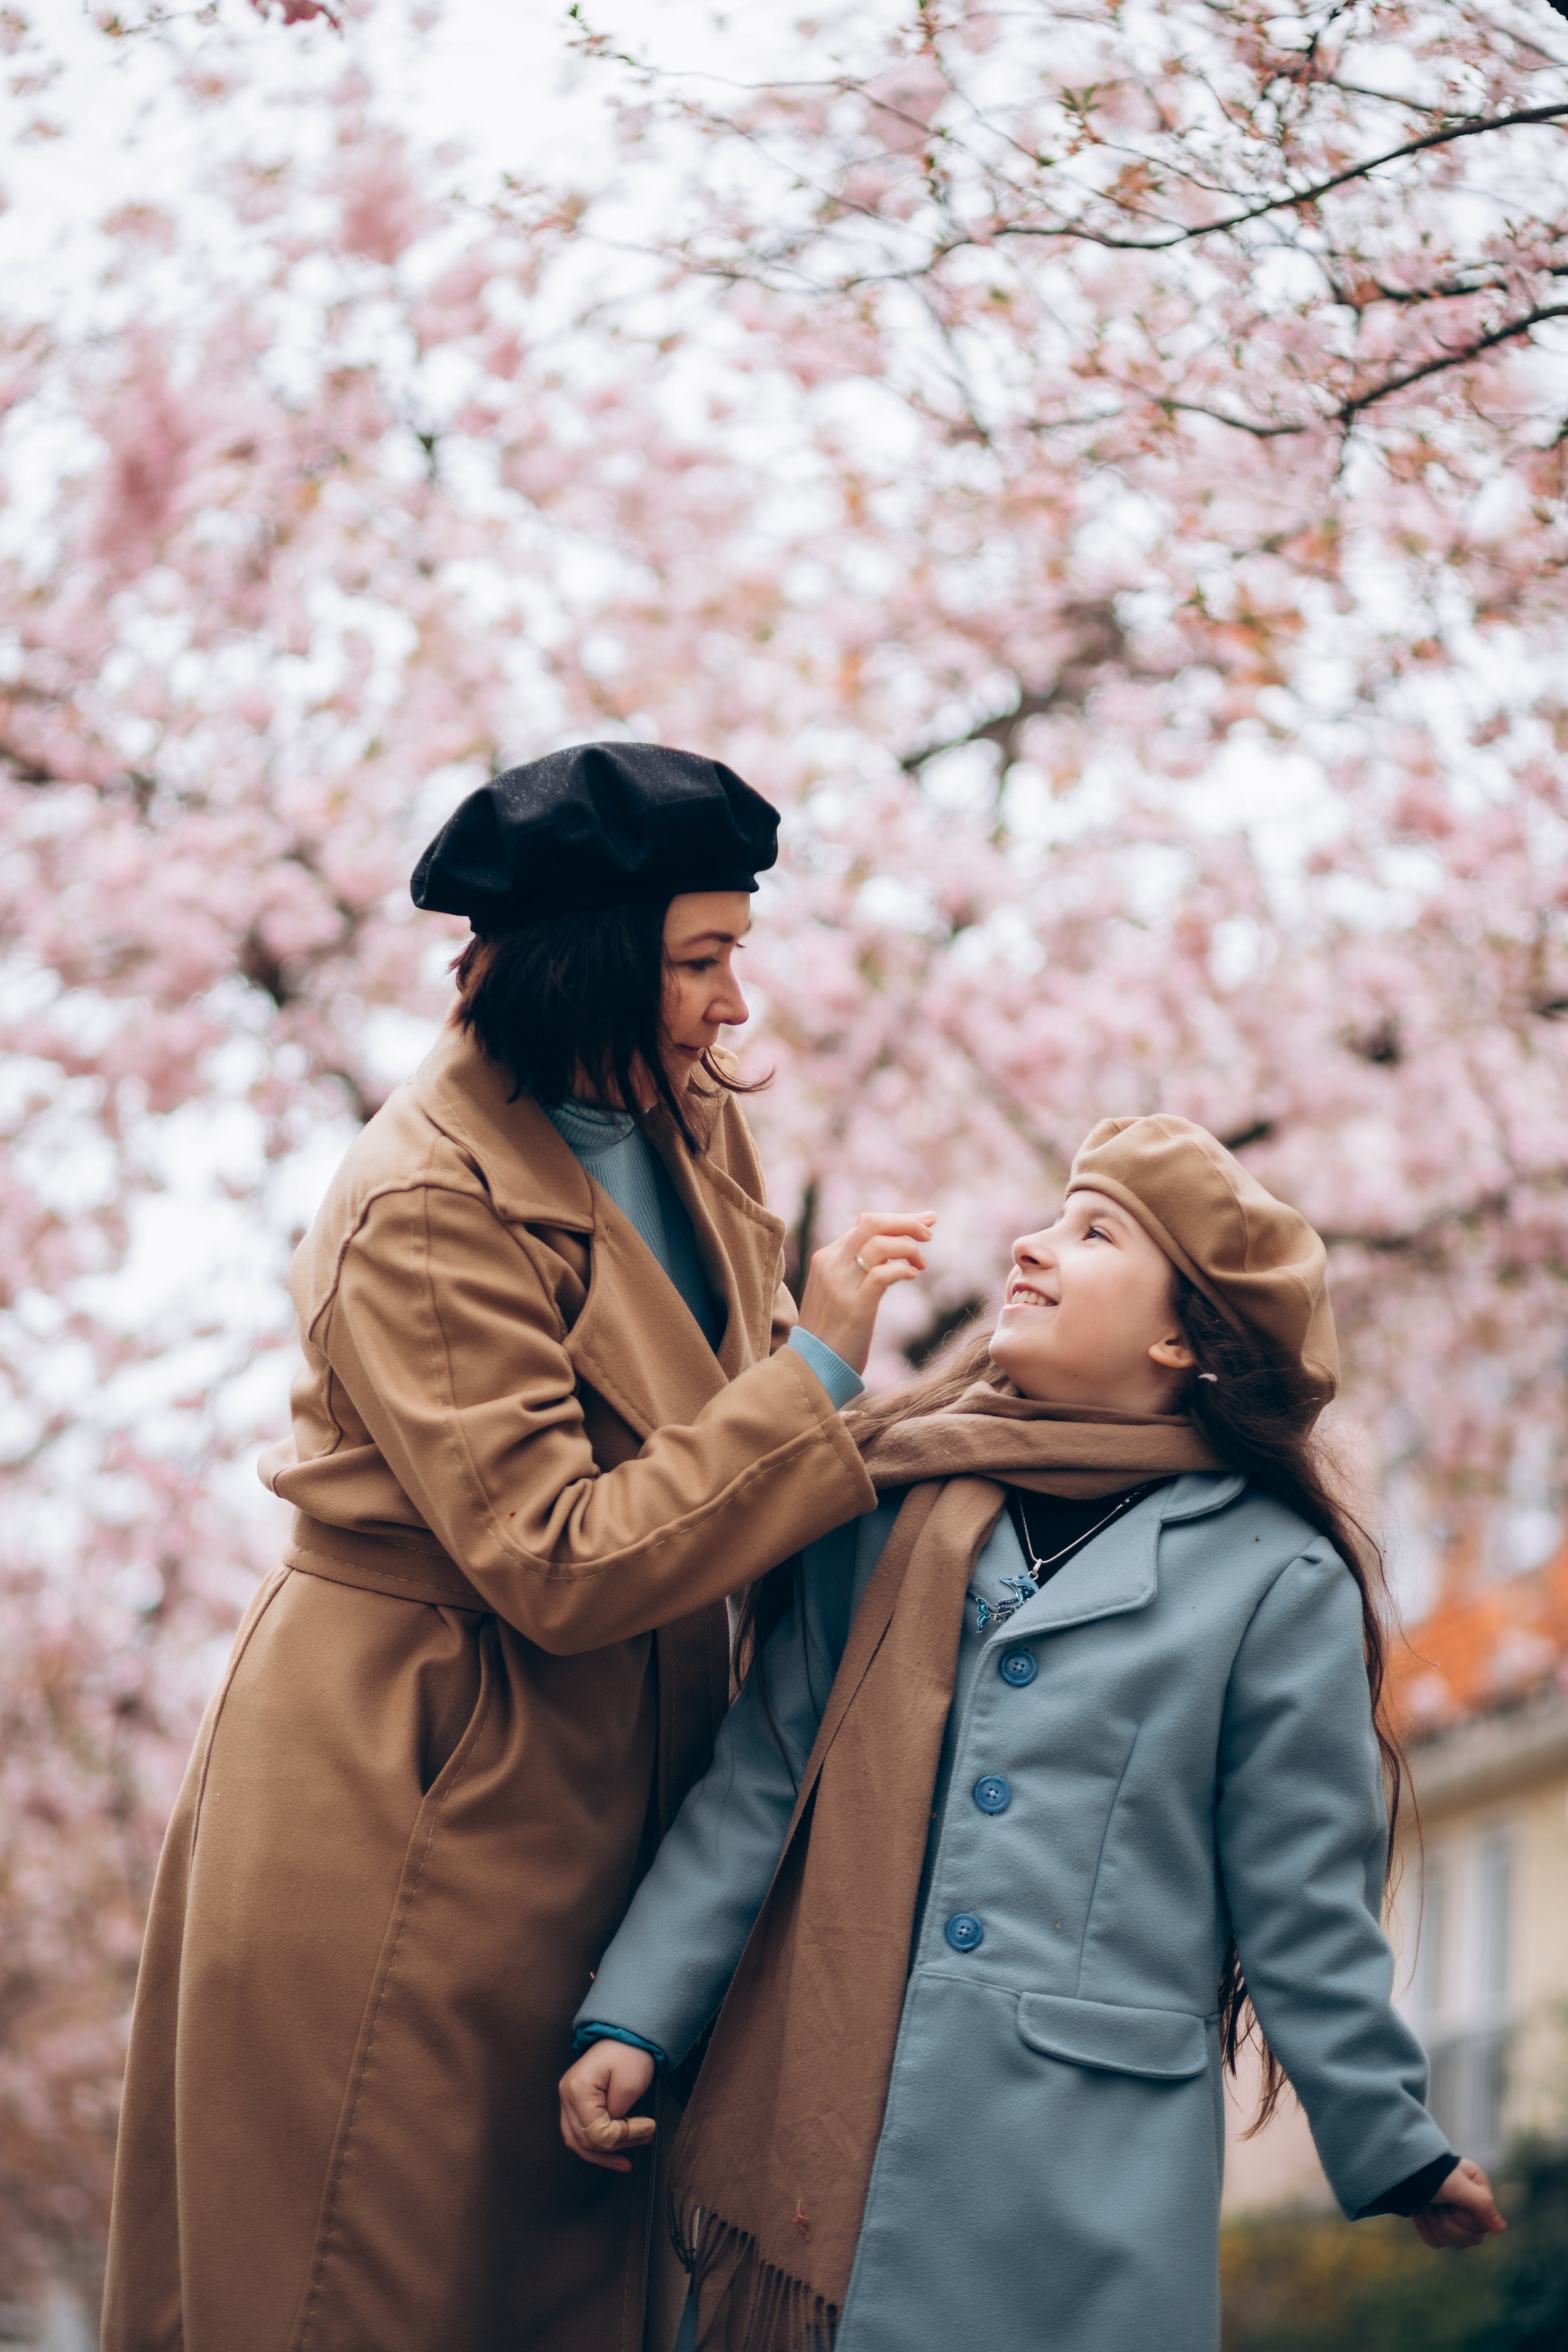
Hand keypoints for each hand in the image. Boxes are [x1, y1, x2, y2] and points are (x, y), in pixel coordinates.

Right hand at [558, 2042, 656, 2173]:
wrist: (626, 2033)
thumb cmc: (630, 2052)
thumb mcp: (631, 2084)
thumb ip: (619, 2116)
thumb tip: (614, 2135)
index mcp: (577, 2089)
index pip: (596, 2130)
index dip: (623, 2135)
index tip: (648, 2127)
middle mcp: (566, 2094)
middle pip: (584, 2140)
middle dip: (615, 2147)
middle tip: (643, 2141)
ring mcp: (568, 2098)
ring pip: (578, 2141)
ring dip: (603, 2154)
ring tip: (626, 2162)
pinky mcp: (575, 2101)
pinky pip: (581, 2131)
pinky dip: (598, 2144)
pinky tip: (614, 2153)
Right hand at [796, 1211, 935, 1373]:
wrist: (811, 1365)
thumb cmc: (830, 1329)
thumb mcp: (836, 1289)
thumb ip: (855, 1266)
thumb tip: (889, 1247)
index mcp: (826, 1257)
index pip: (866, 1224)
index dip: (899, 1221)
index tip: (924, 1222)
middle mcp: (831, 1265)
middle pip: (873, 1224)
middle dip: (907, 1222)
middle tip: (928, 1233)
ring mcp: (841, 1285)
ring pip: (880, 1244)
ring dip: (909, 1248)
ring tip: (921, 1263)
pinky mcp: (855, 1307)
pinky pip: (883, 1274)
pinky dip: (903, 1269)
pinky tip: (912, 1275)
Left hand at [1412, 2158, 1505, 2248]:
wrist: (1402, 2169)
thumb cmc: (1431, 2172)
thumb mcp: (1458, 2184)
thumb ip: (1482, 2204)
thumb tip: (1501, 2229)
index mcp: (1479, 2193)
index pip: (1481, 2228)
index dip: (1464, 2218)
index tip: (1451, 2201)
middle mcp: (1470, 2207)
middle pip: (1469, 2239)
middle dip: (1447, 2221)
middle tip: (1437, 2202)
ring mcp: (1454, 2218)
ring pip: (1452, 2243)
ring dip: (1435, 2223)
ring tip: (1428, 2205)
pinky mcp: (1437, 2225)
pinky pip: (1436, 2242)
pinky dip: (1425, 2228)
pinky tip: (1420, 2212)